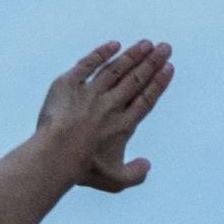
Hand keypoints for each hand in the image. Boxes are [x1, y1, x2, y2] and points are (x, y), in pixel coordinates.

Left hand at [38, 38, 171, 192]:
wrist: (55, 155)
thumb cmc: (82, 169)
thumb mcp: (115, 180)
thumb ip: (135, 174)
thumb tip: (146, 165)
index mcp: (123, 124)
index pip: (146, 99)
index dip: (159, 83)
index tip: (168, 68)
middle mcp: (111, 104)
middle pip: (136, 79)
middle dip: (152, 61)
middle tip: (164, 47)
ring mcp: (90, 92)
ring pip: (116, 68)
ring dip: (132, 55)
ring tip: (146, 44)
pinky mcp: (69, 84)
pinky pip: (88, 64)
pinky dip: (101, 53)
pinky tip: (113, 45)